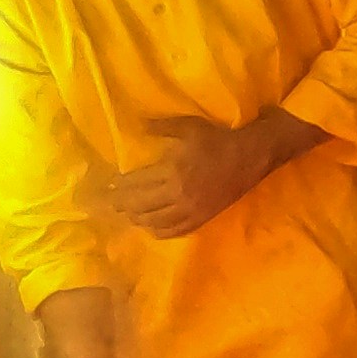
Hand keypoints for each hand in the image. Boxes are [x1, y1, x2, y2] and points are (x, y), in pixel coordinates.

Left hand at [112, 112, 302, 238]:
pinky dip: (157, 231)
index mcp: (172, 172)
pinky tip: (150, 226)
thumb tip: (137, 126)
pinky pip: (173, 232)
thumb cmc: (216, 139)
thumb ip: (160, 127)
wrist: (249, 157)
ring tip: (127, 213)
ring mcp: (190, 211)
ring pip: (154, 223)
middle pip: (139, 207)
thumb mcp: (187, 126)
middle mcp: (178, 195)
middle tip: (109, 203)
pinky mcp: (201, 219)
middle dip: (121, 205)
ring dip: (137, 219)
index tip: (107, 186)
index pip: (135, 185)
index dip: (118, 187)